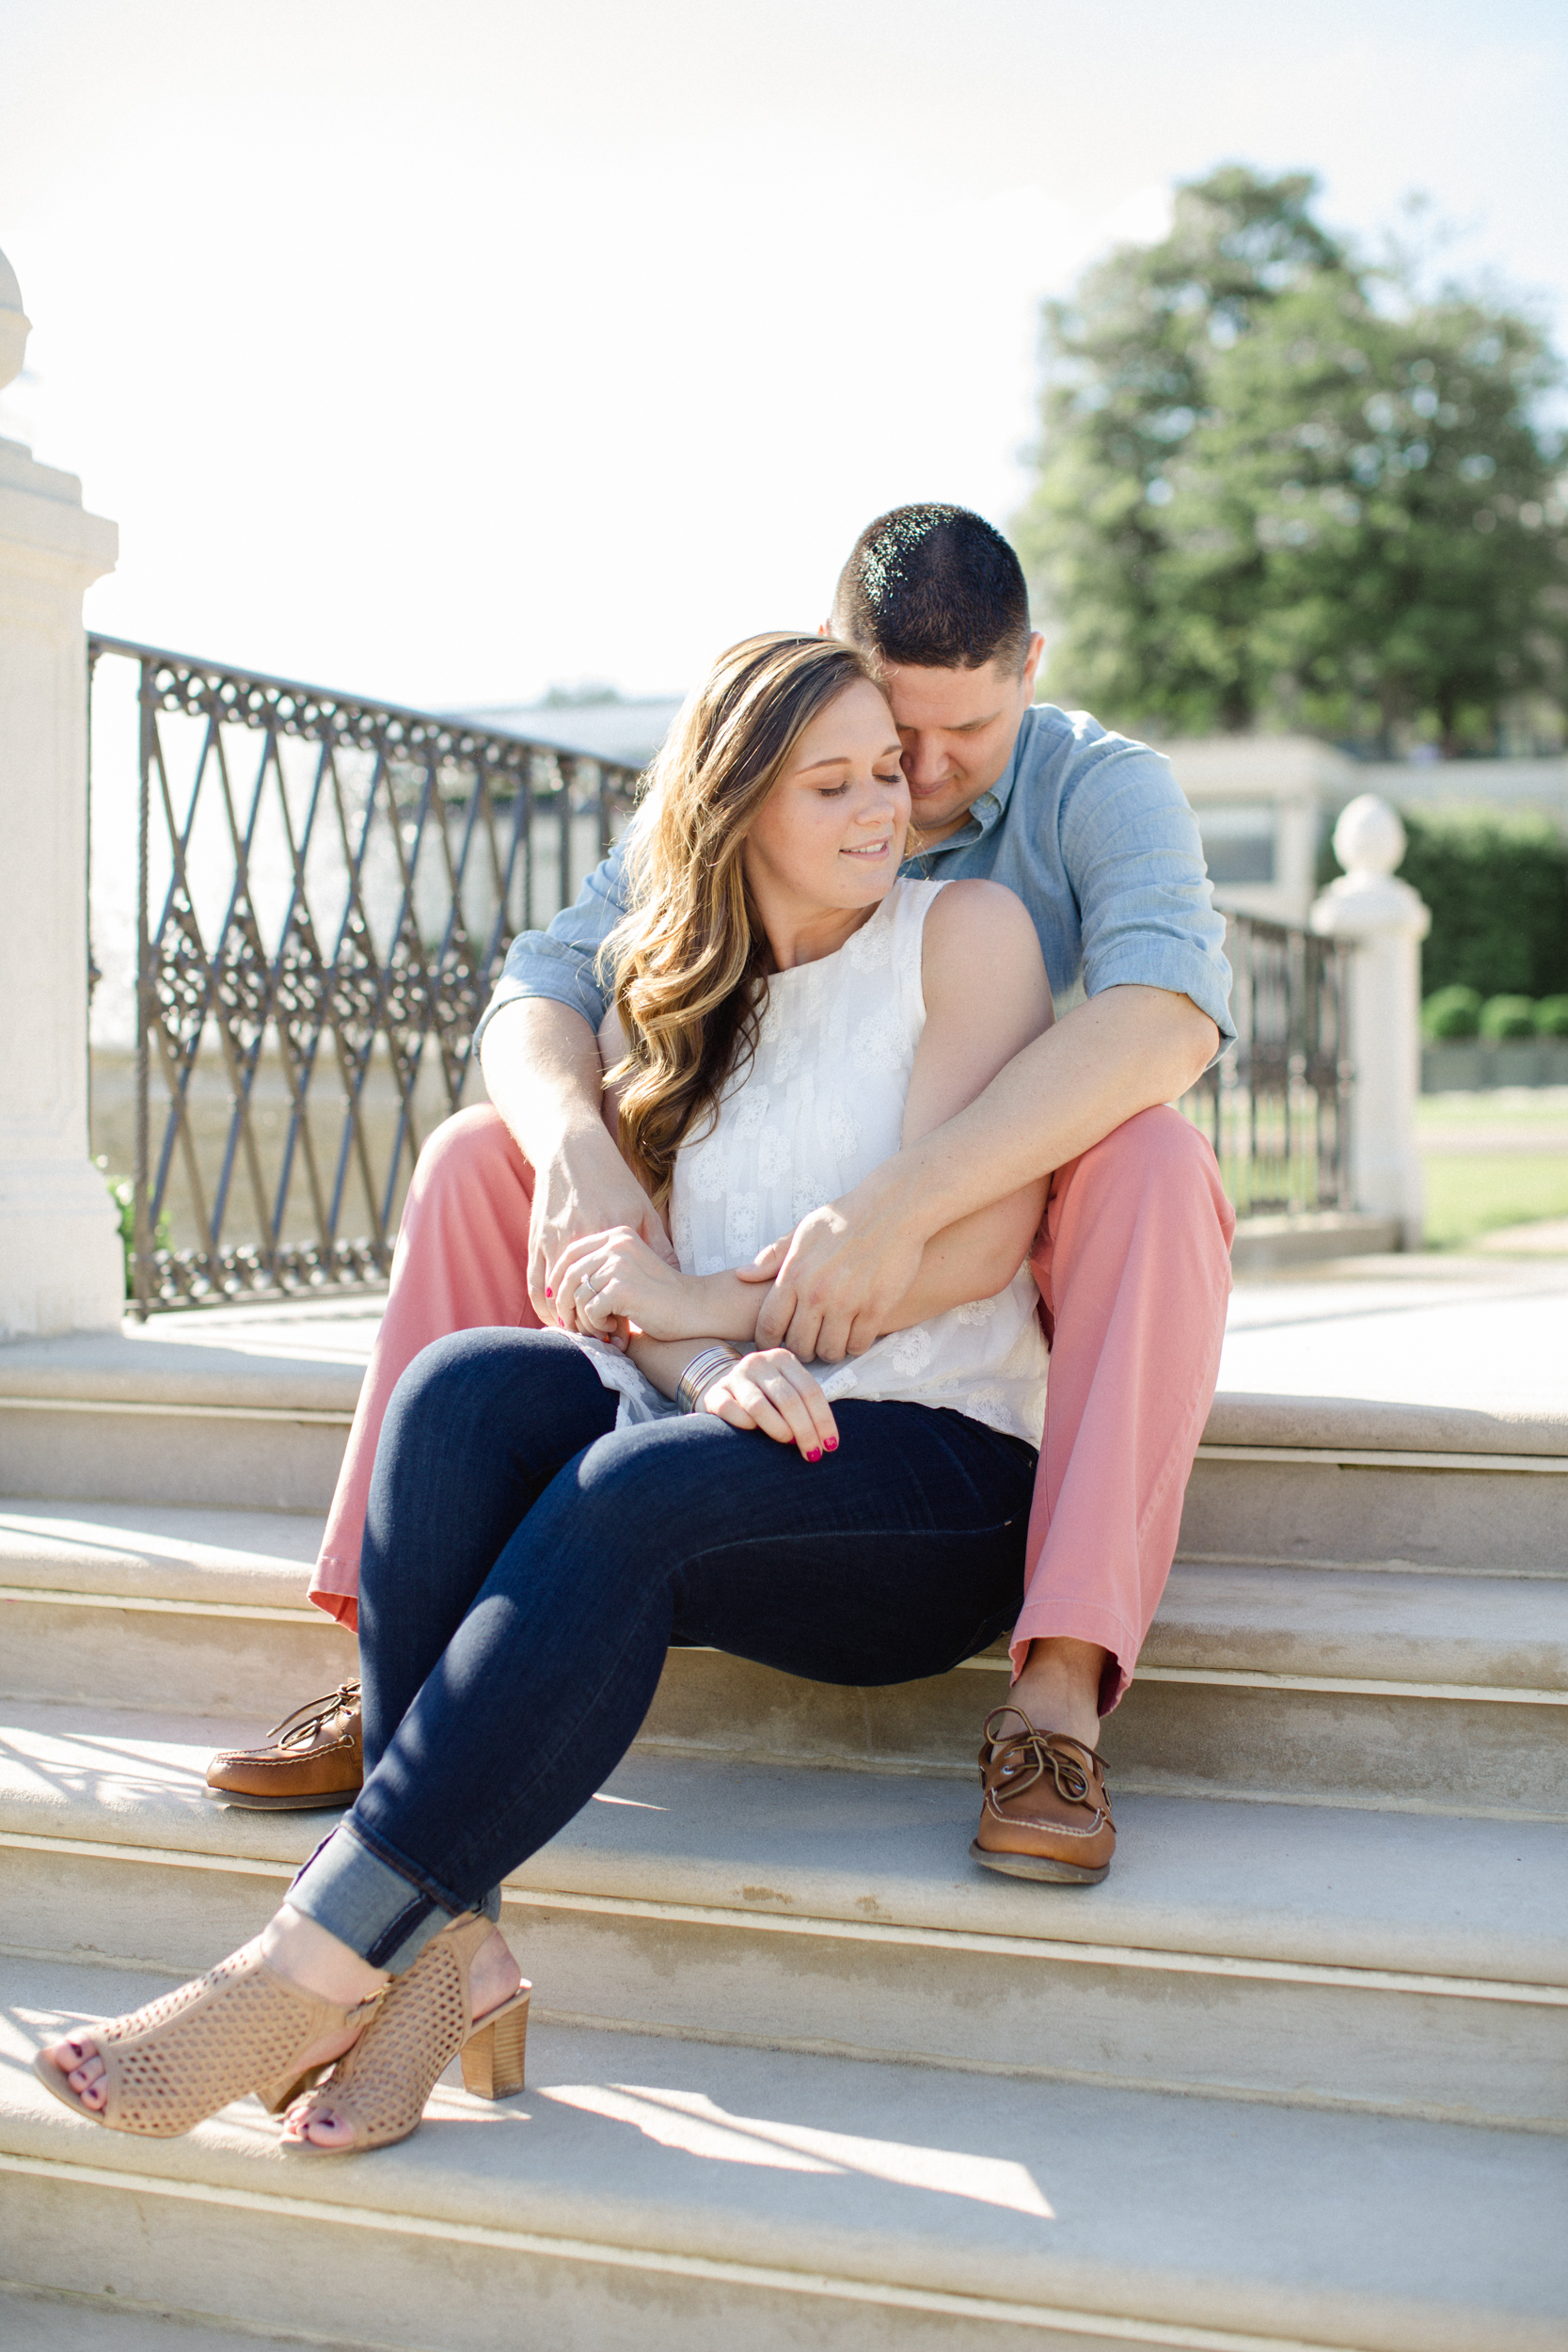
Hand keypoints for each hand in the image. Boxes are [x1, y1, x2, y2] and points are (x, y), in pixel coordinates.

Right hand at [528, 1137, 675, 1326]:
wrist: (571, 1149)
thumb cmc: (614, 1180)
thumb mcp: (644, 1210)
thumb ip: (659, 1246)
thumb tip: (677, 1278)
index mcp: (608, 1236)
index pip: (611, 1291)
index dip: (615, 1319)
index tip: (624, 1334)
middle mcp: (577, 1241)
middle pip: (579, 1300)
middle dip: (588, 1326)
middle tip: (601, 1341)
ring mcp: (552, 1242)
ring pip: (552, 1297)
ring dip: (564, 1320)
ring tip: (580, 1333)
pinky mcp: (536, 1240)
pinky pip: (535, 1283)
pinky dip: (543, 1305)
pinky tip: (556, 1316)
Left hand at [552, 1225, 699, 1343]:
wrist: (694, 1308)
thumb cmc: (658, 1297)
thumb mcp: (627, 1272)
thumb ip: (597, 1271)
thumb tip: (551, 1290)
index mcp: (616, 1236)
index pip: (569, 1255)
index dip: (557, 1282)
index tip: (561, 1306)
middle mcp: (615, 1244)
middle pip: (567, 1277)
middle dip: (565, 1307)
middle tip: (573, 1328)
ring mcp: (619, 1264)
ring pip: (576, 1297)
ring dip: (584, 1322)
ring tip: (603, 1331)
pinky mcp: (622, 1287)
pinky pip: (589, 1311)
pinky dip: (597, 1327)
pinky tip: (615, 1331)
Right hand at [698, 1348, 838, 1458]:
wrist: (724, 1392)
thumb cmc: (766, 1398)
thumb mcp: (788, 1393)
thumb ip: (806, 1407)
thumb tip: (828, 1441)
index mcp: (783, 1359)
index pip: (810, 1390)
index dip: (823, 1420)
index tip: (831, 1445)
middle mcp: (758, 1362)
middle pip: (789, 1399)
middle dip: (806, 1430)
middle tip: (813, 1454)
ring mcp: (734, 1376)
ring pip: (760, 1406)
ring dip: (779, 1429)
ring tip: (789, 1444)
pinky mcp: (714, 1393)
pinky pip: (732, 1412)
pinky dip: (746, 1425)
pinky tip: (755, 1435)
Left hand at [746, 1183, 924, 1361]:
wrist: (890, 1209)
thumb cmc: (843, 1217)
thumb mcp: (802, 1231)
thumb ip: (773, 1257)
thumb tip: (743, 1275)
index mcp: (794, 1275)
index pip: (769, 1326)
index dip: (768, 1342)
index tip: (775, 1344)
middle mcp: (817, 1293)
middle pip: (799, 1346)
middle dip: (801, 1350)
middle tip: (809, 1344)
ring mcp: (847, 1303)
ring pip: (829, 1351)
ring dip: (830, 1351)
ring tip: (832, 1342)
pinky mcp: (876, 1308)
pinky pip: (859, 1345)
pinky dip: (855, 1345)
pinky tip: (855, 1335)